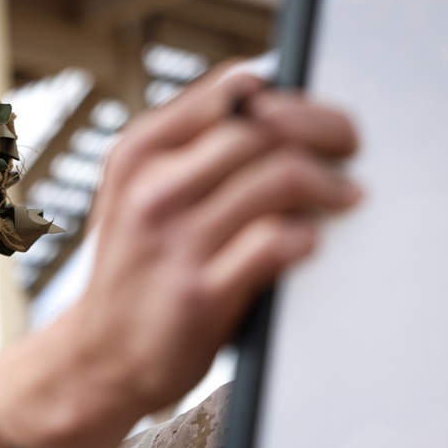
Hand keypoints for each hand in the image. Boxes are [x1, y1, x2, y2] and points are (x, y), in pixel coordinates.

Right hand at [0, 64, 359, 447]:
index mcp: (138, 153)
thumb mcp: (136, 194)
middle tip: (350, 149)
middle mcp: (152, 189)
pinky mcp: (201, 293)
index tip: (318, 118)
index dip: (291, 96)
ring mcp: (176, 241)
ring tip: (346, 196)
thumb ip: (190, 151)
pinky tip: (311, 242)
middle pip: (265, 127)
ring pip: (281, 177)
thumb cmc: (135, 270)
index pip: (230, 90)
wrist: (97, 357)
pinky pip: (277, 242)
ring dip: (330, 185)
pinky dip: (307, 236)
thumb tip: (275, 105)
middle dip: (325, 131)